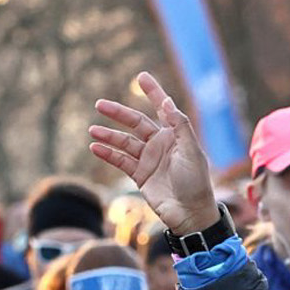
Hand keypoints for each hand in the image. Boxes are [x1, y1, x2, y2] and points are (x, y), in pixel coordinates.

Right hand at [89, 72, 218, 233]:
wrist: (190, 213)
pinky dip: (108, 154)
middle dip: (118, 113)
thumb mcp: (192, 151)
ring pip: (124, 142)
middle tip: (100, 104)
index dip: (153, 92)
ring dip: (108, 136)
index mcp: (175, 135)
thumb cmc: (196, 181)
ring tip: (92, 130)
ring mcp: (149, 159)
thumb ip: (180, 126)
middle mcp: (160, 144)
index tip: (142, 76)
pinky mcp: (140, 175)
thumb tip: (167, 101)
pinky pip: (121, 161)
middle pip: (136, 123)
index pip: (162, 108)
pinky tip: (95, 148)